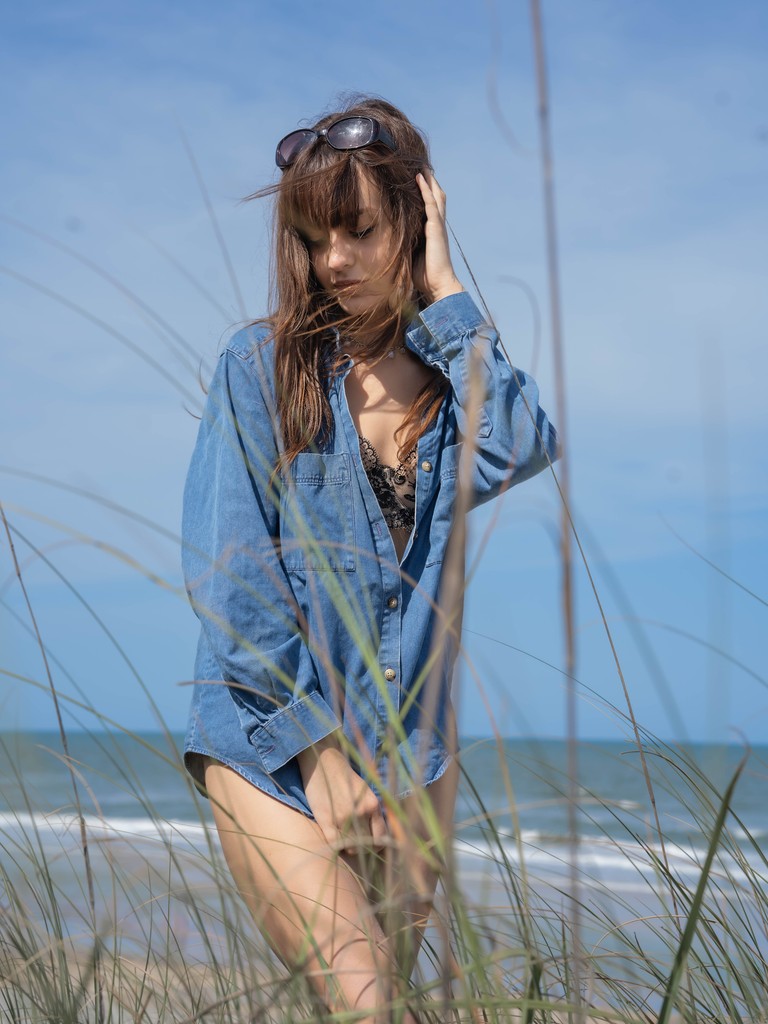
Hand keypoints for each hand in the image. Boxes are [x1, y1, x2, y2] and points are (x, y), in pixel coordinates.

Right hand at [297, 734, 387, 852]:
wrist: (323, 762)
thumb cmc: (345, 777)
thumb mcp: (366, 792)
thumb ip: (374, 812)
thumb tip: (381, 837)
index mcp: (373, 805)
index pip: (381, 838)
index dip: (377, 846)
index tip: (372, 846)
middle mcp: (360, 813)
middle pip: (366, 846)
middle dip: (362, 847)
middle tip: (356, 842)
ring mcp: (342, 817)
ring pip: (351, 848)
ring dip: (349, 847)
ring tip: (344, 837)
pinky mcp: (325, 819)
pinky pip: (334, 844)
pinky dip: (336, 845)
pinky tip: (334, 838)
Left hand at [413, 170, 463, 305]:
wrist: (438, 286)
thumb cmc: (424, 277)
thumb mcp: (410, 257)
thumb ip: (405, 245)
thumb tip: (389, 243)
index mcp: (431, 232)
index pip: (429, 206)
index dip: (424, 192)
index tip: (416, 179)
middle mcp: (436, 226)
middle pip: (435, 197)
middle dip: (429, 181)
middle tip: (421, 165)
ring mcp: (438, 226)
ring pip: (435, 196)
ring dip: (428, 180)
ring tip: (421, 164)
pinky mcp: (436, 228)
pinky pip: (431, 204)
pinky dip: (425, 189)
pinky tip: (419, 177)